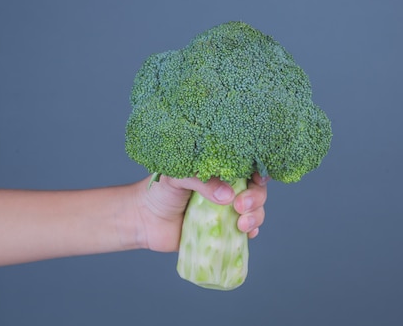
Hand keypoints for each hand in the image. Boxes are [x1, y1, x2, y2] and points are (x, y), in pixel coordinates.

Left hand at [135, 173, 267, 252]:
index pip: (248, 168)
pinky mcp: (223, 231)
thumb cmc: (159, 192)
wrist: (143, 220)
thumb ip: (202, 182)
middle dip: (256, 198)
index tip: (258, 179)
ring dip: (256, 217)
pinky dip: (252, 232)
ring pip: (255, 211)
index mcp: (220, 172)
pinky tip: (247, 233)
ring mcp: (227, 211)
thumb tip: (228, 196)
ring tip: (241, 224)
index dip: (259, 173)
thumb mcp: (178, 177)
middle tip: (240, 205)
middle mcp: (228, 190)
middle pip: (257, 191)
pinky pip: (245, 232)